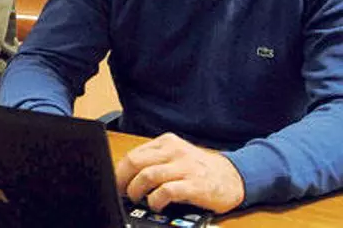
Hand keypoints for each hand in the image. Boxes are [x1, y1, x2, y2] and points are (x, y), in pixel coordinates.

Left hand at [115, 132, 244, 213]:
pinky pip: (166, 191)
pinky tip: (156, 204)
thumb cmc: (200, 169)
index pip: (134, 155)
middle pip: (136, 163)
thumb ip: (155, 161)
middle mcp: (175, 152)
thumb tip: (125, 176)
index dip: (119, 171)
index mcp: (167, 142)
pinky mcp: (194, 184)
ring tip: (138, 200)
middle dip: (123, 181)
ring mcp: (185, 167)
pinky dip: (155, 200)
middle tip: (122, 193)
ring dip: (137, 191)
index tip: (115, 183)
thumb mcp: (176, 157)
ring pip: (147, 176)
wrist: (233, 177)